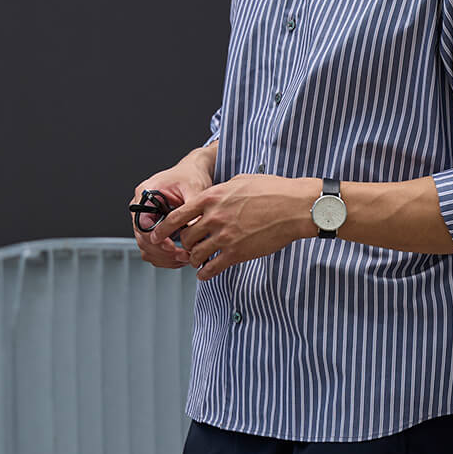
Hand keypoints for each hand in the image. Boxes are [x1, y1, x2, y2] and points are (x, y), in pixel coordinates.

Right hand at [131, 146, 215, 268]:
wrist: (193, 171)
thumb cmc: (191, 175)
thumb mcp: (195, 188)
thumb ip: (193, 209)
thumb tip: (196, 229)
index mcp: (145, 194)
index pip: (142, 224)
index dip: (156, 239)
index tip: (173, 248)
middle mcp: (141, 207)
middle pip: (142, 239)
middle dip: (163, 252)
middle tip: (184, 256)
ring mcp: (146, 218)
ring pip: (146, 247)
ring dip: (164, 257)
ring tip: (185, 258)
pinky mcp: (154, 227)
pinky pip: (153, 248)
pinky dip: (165, 256)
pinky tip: (181, 257)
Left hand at [152, 173, 316, 280]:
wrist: (295, 207)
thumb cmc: (273, 190)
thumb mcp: (241, 181)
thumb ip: (221, 191)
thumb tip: (211, 197)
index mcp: (212, 198)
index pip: (176, 216)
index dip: (163, 228)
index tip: (157, 235)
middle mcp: (214, 218)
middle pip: (185, 238)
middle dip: (185, 244)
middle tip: (189, 246)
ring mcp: (225, 237)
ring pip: (196, 254)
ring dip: (194, 259)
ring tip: (199, 260)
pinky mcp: (237, 253)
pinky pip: (211, 268)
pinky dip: (205, 273)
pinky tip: (207, 272)